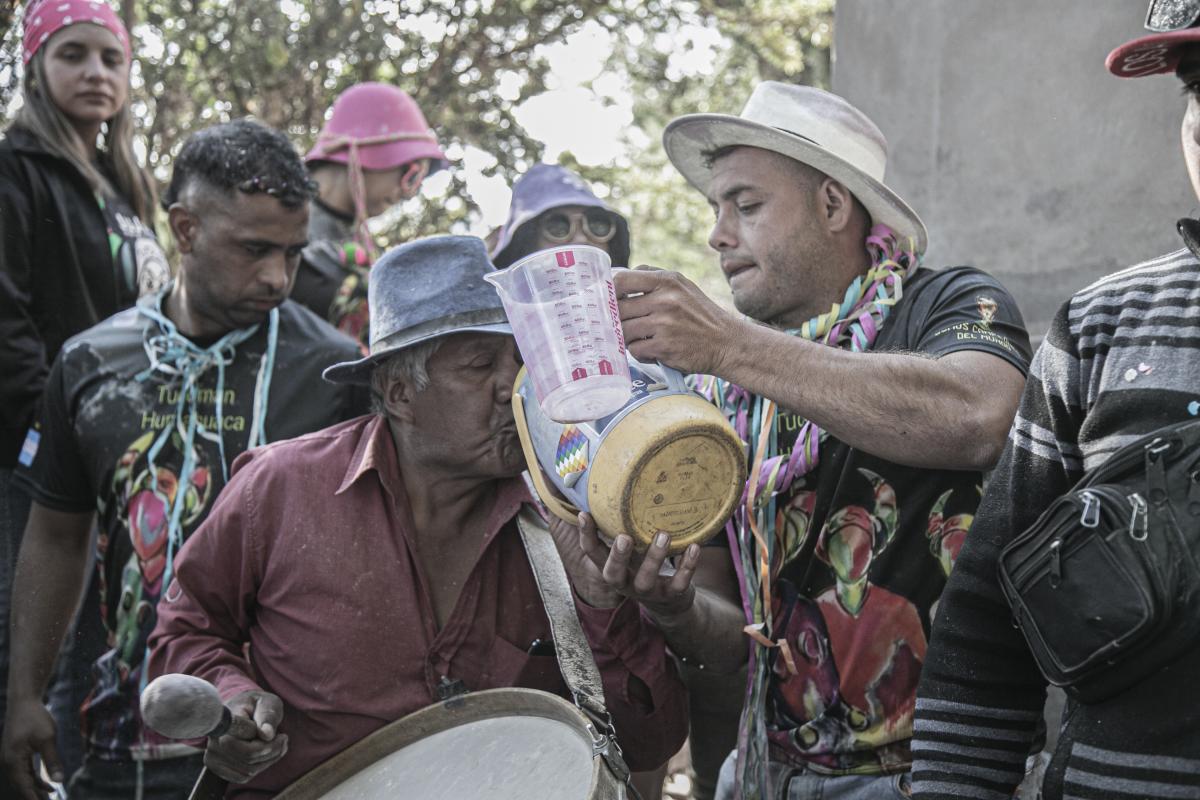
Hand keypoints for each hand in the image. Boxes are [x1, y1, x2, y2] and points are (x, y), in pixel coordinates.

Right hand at [1, 697, 61, 799]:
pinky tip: (48, 783)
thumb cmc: (35, 718)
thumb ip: (52, 761)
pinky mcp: (15, 753)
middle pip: (21, 785)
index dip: (34, 798)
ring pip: (23, 779)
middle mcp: (8, 762)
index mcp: (13, 761)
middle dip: (35, 795)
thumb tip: (59, 780)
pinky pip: (24, 771)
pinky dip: (34, 778)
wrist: (24, 701)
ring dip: (36, 788)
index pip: (23, 786)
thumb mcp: (47, 739)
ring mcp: (11, 757)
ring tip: (51, 795)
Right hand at [203, 691, 288, 783]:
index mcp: (226, 718)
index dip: (259, 737)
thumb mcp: (268, 702)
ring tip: (278, 743)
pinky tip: (266, 753)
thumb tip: (267, 734)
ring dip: (269, 759)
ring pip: (249, 769)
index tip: (270, 733)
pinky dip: (260, 767)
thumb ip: (268, 715)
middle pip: (249, 755)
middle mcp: (214, 738)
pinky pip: (244, 776)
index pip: (240, 733)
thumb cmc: (257, 705)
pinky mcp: (217, 767)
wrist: (242, 710)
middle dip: (272, 749)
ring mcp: (213, 755)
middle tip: (283, 738)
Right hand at [549, 512, 700, 618]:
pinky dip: (687, 566)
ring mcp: (647, 590)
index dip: (586, 535)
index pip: (592, 553)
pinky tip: (694, 547)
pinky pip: (679, 584)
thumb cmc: (642, 564)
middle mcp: (624, 581)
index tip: (584, 514)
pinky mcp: (671, 595)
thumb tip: (606, 486)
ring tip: (664, 534)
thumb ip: (620, 528)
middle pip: (612, 574)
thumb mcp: (629, 549)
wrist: (669, 600)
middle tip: (624, 537)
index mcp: (610, 566)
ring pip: (646, 579)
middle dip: (618, 556)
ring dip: (654, 557)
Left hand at [615, 266, 741, 375]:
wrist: (728, 343)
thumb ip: (653, 279)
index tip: (607, 301)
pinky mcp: (664, 347)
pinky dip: (641, 353)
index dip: (608, 292)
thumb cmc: (701, 315)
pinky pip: (635, 350)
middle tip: (625, 325)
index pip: (621, 280)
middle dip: (618, 320)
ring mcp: (664, 324)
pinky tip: (653, 352)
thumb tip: (618, 278)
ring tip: (643, 339)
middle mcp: (666, 299)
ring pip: (623, 331)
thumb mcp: (683, 287)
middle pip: (619, 309)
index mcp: (668, 280)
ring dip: (628, 338)